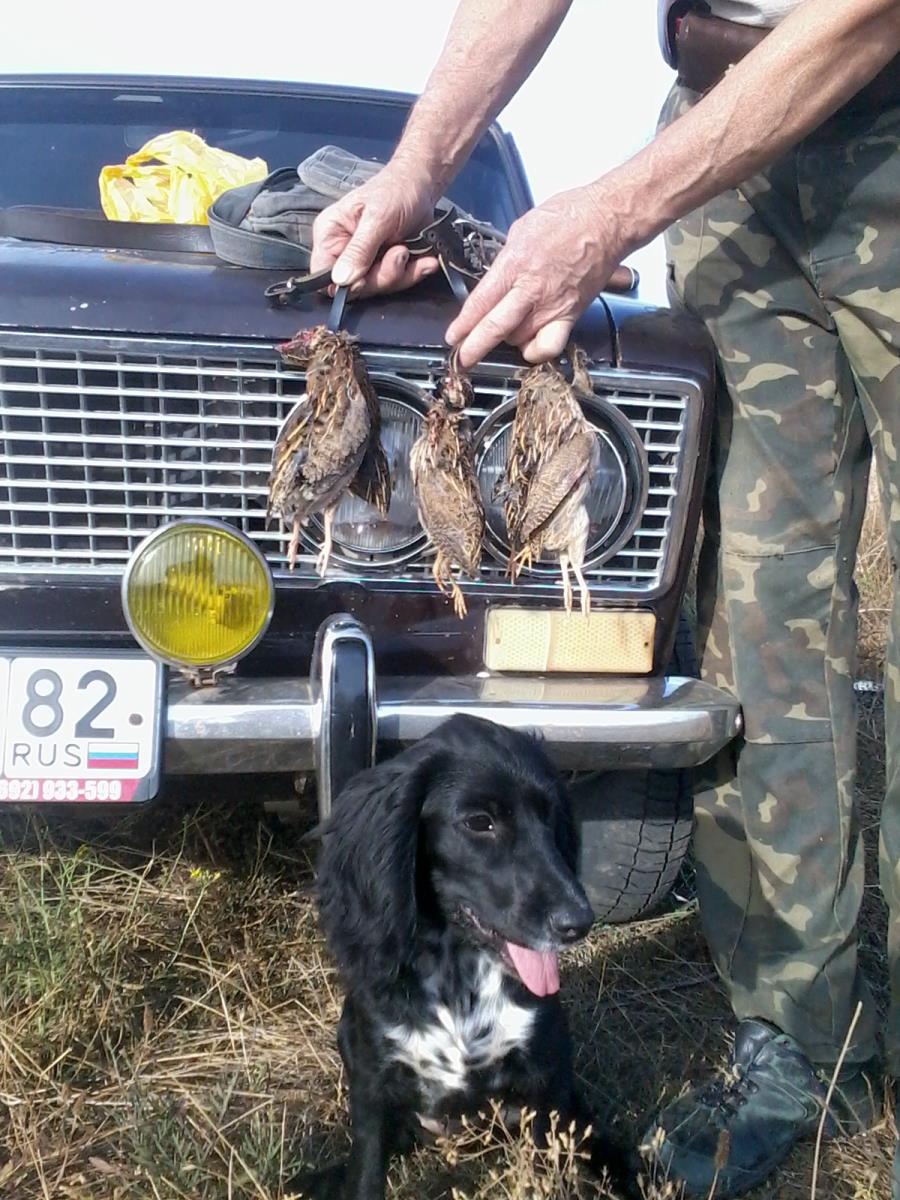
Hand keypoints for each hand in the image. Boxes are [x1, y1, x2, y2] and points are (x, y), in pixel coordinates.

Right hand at [309, 160, 441, 297]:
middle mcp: (344, 251)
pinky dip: (414, 272)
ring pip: (378, 287)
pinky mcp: (386, 266)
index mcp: (331, 235)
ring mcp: (366, 262)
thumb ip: (360, 250)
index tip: (363, 279)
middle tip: (398, 252)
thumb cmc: (395, 191)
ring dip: (400, 273)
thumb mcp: (377, 218)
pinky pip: (397, 283)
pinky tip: (424, 260)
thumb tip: (341, 279)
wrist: (422, 186)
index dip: (341, 284)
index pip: (321, 274)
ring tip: (408, 249)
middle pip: (353, 287)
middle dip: (381, 276)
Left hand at [445, 184, 628, 367]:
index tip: (453, 337)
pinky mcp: (571, 315)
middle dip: (474, 348)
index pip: (480, 303)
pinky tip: (531, 345)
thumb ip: (505, 261)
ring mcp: (552, 305)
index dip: (463, 325)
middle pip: (495, 329)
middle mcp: (532, 290)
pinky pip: (549, 347)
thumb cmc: (568, 217)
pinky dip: (537, 352)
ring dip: (506, 342)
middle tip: (462, 359)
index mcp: (515, 264)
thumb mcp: (521, 229)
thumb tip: (494, 279)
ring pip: (519, 340)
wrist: (606, 220)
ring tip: (503, 335)